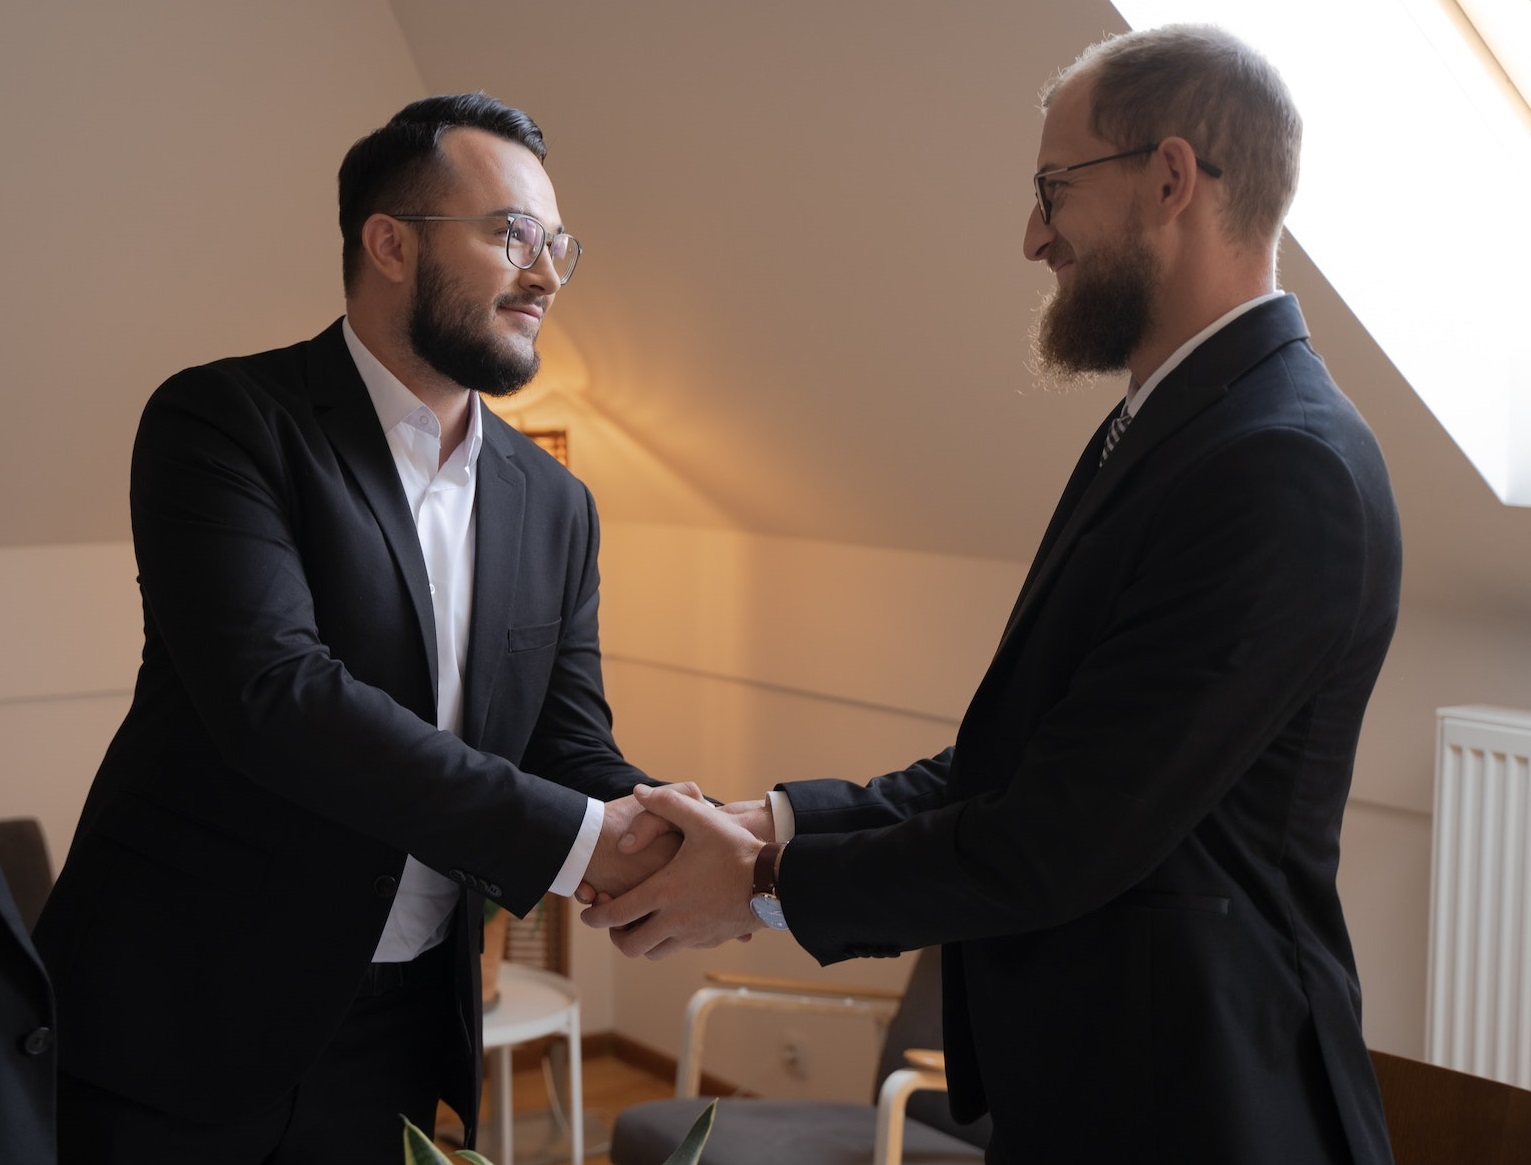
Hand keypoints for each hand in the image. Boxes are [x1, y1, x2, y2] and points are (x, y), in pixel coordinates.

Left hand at [580, 783, 766, 958]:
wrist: (775, 881)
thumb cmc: (736, 850)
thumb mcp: (701, 820)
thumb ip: (667, 802)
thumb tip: (638, 791)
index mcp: (665, 892)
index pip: (617, 915)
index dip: (596, 917)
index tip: (588, 913)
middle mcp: (675, 920)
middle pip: (631, 945)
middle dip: (616, 936)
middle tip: (614, 922)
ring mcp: (693, 935)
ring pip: (654, 952)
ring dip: (642, 941)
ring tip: (640, 924)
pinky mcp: (710, 941)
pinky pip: (679, 948)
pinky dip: (667, 941)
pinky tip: (672, 921)